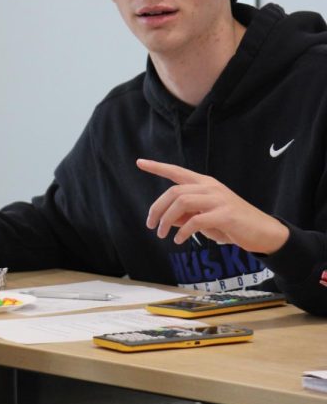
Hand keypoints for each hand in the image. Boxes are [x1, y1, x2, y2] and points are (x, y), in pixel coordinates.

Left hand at [137, 159, 289, 253]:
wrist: (263, 232)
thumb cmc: (232, 224)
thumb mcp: (205, 218)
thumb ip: (185, 215)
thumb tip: (164, 219)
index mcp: (205, 184)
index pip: (177, 171)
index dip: (158, 167)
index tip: (140, 162)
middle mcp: (211, 187)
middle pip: (174, 191)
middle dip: (157, 208)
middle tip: (150, 225)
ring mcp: (219, 200)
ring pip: (182, 202)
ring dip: (166, 219)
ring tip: (161, 234)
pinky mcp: (225, 215)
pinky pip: (196, 221)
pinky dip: (183, 231)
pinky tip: (179, 240)